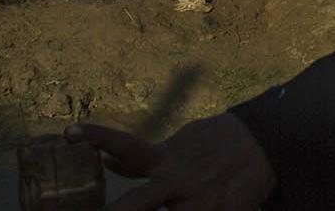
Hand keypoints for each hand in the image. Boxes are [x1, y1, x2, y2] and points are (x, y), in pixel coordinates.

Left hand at [67, 114, 275, 210]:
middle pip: (133, 206)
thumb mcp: (178, 144)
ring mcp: (199, 205)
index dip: (97, 138)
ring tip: (184, 193)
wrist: (266, 144)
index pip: (125, 148)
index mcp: (166, 160)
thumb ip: (144, 159)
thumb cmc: (214, 143)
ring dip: (169, 209)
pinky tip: (206, 202)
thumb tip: (107, 163)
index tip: (69, 132)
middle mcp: (177, 183)